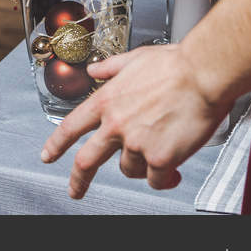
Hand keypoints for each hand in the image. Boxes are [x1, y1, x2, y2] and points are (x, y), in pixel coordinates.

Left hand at [39, 44, 229, 198]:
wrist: (202, 74)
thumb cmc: (175, 65)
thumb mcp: (133, 60)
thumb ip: (110, 68)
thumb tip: (95, 69)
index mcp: (106, 101)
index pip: (70, 127)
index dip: (56, 145)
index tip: (48, 155)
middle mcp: (115, 124)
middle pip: (86, 161)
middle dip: (78, 180)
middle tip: (76, 190)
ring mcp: (136, 143)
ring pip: (129, 170)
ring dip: (141, 168)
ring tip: (158, 156)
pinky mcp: (159, 158)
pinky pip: (155, 179)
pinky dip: (163, 178)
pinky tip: (172, 171)